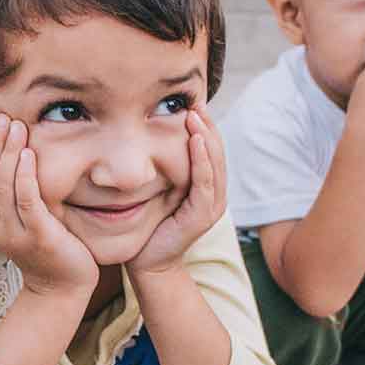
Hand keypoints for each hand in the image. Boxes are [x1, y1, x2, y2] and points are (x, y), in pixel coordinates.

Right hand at [0, 113, 98, 296]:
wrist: (62, 289)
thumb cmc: (48, 250)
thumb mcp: (25, 222)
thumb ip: (16, 197)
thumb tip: (18, 160)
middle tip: (4, 118)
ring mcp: (14, 234)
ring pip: (4, 186)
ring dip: (9, 153)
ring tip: (17, 127)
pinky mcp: (38, 236)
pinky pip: (26, 201)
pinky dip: (25, 175)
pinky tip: (29, 154)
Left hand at [127, 104, 225, 276]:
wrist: (147, 262)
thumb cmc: (148, 224)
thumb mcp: (157, 188)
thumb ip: (163, 166)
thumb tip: (148, 133)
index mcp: (206, 186)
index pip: (210, 149)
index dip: (204, 125)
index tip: (192, 102)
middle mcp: (214, 194)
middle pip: (216, 151)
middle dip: (207, 125)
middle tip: (195, 102)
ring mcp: (211, 206)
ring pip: (214, 164)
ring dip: (206, 137)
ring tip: (196, 115)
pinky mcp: (202, 216)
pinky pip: (205, 183)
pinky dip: (202, 161)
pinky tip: (195, 142)